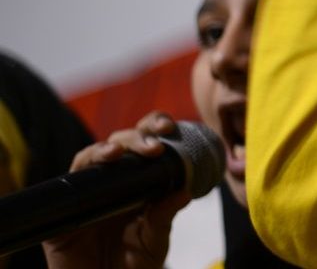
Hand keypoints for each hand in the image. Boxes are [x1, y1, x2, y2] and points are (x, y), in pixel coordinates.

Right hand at [42, 112, 191, 268]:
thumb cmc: (132, 266)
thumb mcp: (154, 241)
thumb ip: (164, 217)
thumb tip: (184, 191)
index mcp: (139, 183)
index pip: (146, 145)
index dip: (155, 129)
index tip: (170, 128)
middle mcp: (113, 182)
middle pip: (122, 143)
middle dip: (138, 135)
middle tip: (155, 146)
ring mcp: (88, 191)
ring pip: (94, 155)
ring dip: (110, 147)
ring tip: (122, 152)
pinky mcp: (65, 207)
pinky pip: (71, 179)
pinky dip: (86, 164)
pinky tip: (103, 162)